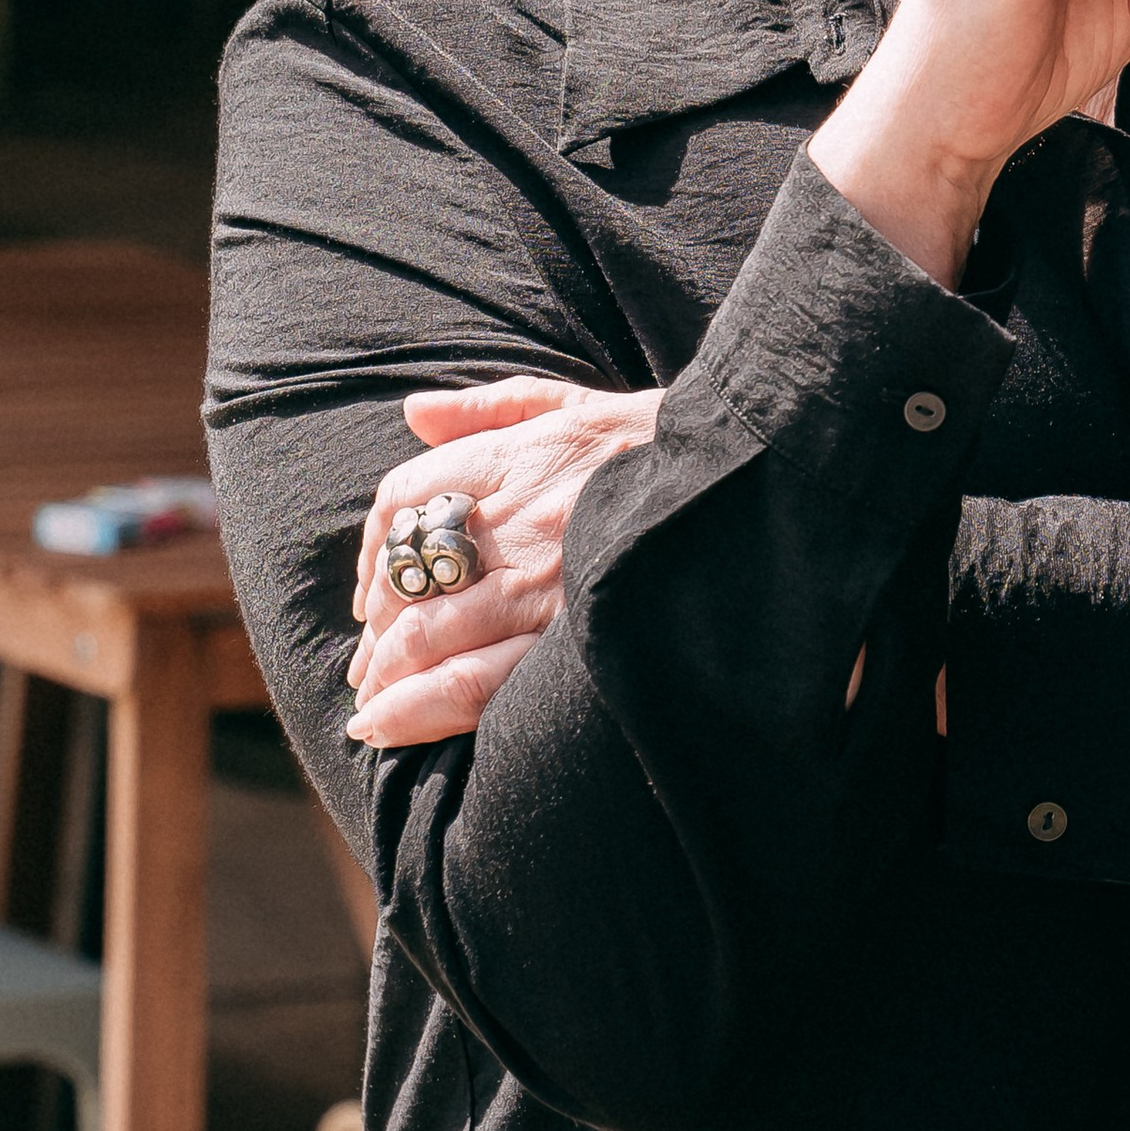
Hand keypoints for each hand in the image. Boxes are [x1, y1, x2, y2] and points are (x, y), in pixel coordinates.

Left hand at [343, 378, 933, 746]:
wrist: (758, 472)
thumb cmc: (668, 442)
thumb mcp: (581, 403)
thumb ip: (495, 406)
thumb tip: (415, 412)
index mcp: (518, 456)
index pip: (407, 494)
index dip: (376, 543)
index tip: (375, 581)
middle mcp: (519, 517)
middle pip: (407, 573)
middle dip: (377, 625)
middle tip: (371, 660)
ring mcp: (543, 580)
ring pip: (428, 633)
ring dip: (386, 671)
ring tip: (375, 699)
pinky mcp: (570, 636)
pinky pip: (474, 685)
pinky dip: (416, 709)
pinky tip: (385, 726)